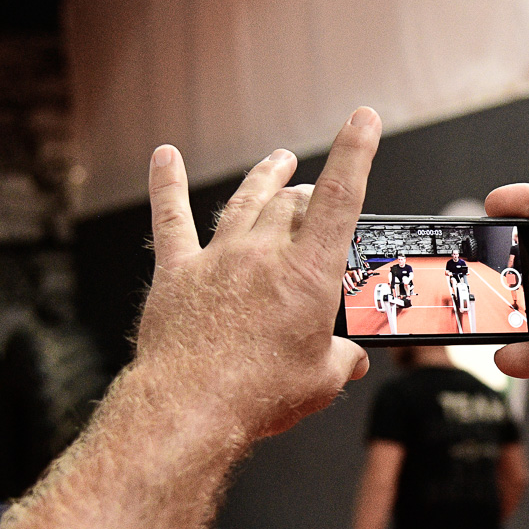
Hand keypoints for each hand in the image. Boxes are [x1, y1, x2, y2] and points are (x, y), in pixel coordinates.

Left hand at [135, 108, 381, 438]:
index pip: (340, 199)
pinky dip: (168, 184)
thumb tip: (352, 360)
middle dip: (311, 191)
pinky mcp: (178, 273)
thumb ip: (342, 361)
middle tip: (319, 195)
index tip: (363, 121)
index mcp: (308, 274)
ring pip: (245, 201)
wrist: (191, 407)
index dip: (355, 153)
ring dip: (265, 178)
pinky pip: (171, 219)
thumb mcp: (322, 380)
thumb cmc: (258, 394)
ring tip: (278, 161)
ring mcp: (217, 258)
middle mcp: (263, 254)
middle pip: (292, 201)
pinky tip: (165, 158)